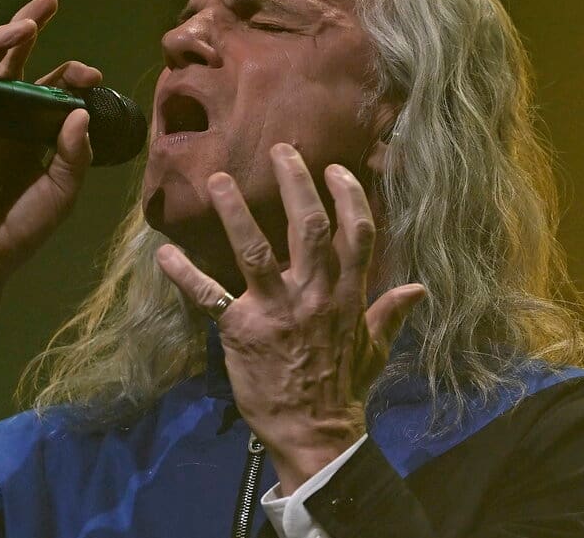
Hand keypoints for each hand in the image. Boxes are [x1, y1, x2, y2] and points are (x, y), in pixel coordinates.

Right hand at [0, 0, 100, 334]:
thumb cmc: (21, 227)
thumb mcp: (61, 192)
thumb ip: (73, 154)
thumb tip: (79, 110)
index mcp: (37, 130)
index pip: (55, 87)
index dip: (73, 73)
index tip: (91, 74)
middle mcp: (8, 118)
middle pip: (18, 62)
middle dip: (30, 27)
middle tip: (48, 0)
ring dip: (0, 42)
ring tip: (22, 24)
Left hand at [155, 142, 425, 492]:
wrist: (315, 433)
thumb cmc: (344, 388)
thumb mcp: (376, 349)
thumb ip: (390, 313)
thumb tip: (419, 289)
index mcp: (347, 296)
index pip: (356, 235)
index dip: (347, 197)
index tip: (335, 169)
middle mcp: (313, 294)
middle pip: (307, 228)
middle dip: (294, 184)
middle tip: (279, 150)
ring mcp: (275, 310)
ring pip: (254, 250)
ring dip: (234, 213)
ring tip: (217, 180)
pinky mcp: (241, 330)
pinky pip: (209, 296)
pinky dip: (184, 274)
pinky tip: (164, 253)